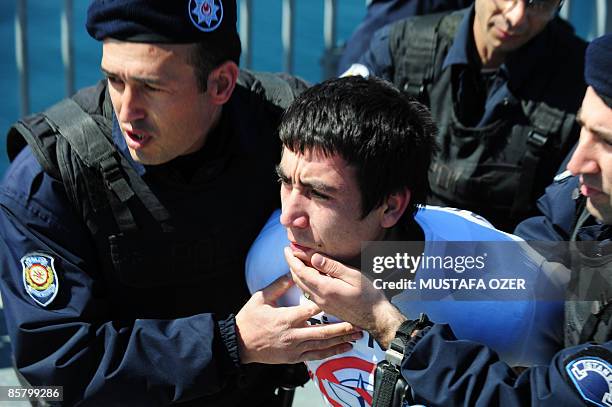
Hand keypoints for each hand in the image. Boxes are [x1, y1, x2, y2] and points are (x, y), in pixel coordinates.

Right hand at [236, 274, 362, 363]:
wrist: (240, 344)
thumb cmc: (250, 319)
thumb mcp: (261, 298)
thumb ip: (279, 285)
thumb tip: (293, 272)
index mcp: (286, 318)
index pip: (311, 310)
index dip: (327, 304)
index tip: (341, 300)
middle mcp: (293, 335)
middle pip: (323, 331)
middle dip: (342, 328)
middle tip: (358, 324)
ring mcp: (294, 349)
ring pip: (322, 345)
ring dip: (340, 341)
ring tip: (356, 336)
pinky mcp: (294, 358)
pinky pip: (316, 356)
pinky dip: (331, 353)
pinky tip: (343, 349)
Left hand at [284, 248, 404, 348]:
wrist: (376, 318)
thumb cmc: (369, 295)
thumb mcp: (353, 276)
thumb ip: (332, 267)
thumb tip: (314, 257)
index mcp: (324, 288)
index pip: (301, 271)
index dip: (292, 259)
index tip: (287, 248)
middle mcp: (319, 298)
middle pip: (298, 279)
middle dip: (292, 264)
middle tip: (290, 251)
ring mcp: (322, 304)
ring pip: (302, 286)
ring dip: (297, 273)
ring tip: (297, 260)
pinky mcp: (326, 307)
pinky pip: (309, 292)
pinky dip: (305, 280)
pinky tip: (310, 274)